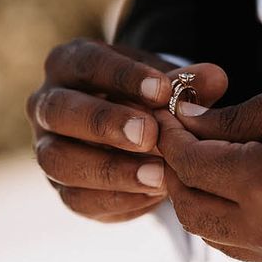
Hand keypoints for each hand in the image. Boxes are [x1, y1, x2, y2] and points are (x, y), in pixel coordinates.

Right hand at [25, 37, 227, 222]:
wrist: (137, 129)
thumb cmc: (149, 96)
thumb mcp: (168, 82)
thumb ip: (187, 81)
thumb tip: (215, 78)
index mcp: (69, 63)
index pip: (87, 63)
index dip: (123, 76)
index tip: (163, 90)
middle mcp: (47, 103)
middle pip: (60, 111)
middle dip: (105, 123)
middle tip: (150, 135)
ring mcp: (47, 147)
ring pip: (59, 160)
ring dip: (109, 169)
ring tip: (158, 174)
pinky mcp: (62, 187)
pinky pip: (77, 198)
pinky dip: (116, 197)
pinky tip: (153, 194)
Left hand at [155, 73, 261, 261]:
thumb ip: (239, 116)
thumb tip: (190, 121)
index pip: (190, 164)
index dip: (169, 137)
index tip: (168, 115)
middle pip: (190, 208)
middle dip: (174, 171)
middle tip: (181, 138)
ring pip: (214, 236)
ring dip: (199, 199)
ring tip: (209, 161)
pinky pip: (246, 248)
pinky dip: (229, 220)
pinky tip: (242, 188)